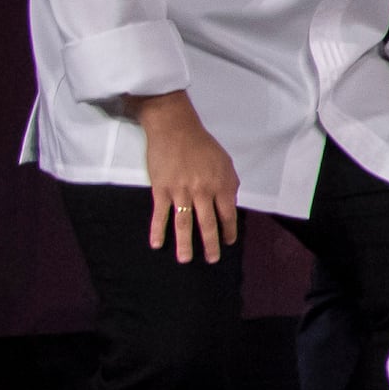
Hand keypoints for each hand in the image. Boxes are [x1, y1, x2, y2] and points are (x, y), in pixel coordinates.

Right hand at [137, 98, 239, 262]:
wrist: (175, 129)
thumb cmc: (202, 145)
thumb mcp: (225, 162)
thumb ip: (229, 184)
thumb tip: (230, 205)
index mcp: (221, 184)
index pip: (228, 214)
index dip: (229, 230)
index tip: (229, 242)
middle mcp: (202, 191)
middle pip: (207, 224)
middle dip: (211, 244)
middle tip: (212, 260)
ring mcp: (180, 192)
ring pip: (184, 224)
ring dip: (185, 244)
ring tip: (186, 260)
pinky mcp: (161, 189)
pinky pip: (160, 214)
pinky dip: (158, 230)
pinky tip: (157, 244)